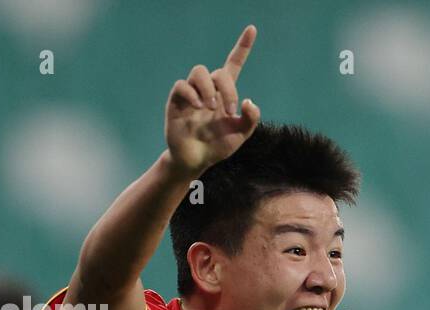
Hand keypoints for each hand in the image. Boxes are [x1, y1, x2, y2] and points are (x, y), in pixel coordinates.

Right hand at [165, 25, 261, 177]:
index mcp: (225, 94)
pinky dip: (192, 94)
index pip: (234, 64)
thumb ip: (250, 119)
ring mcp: (192, 94)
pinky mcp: (177, 101)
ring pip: (199, 72)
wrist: (197, 159)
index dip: (243, 47)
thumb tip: (248, 101)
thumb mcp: (240, 135)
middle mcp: (209, 89)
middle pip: (218, 72)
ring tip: (210, 108)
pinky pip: (182, 86)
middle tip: (230, 111)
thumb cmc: (218, 146)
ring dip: (208, 88)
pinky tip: (198, 108)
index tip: (252, 29)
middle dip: (228, 90)